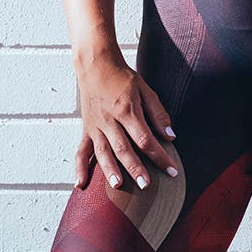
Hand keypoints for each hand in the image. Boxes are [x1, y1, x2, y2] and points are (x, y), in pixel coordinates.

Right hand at [72, 57, 176, 192]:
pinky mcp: (86, 129)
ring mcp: (96, 126)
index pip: (146, 138)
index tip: (171, 170)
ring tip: (118, 186)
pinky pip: (81, 151)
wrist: (96, 66)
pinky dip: (79, 168)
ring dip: (110, 170)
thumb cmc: (123, 78)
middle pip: (124, 148)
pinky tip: (81, 184)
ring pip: (103, 152)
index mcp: (127, 110)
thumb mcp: (146, 90)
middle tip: (146, 186)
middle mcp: (110, 120)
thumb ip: (158, 114)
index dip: (160, 156)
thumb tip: (171, 136)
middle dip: (136, 168)